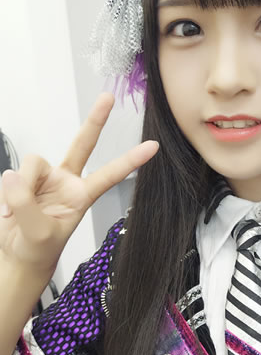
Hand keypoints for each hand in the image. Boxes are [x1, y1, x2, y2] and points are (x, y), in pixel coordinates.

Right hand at [0, 93, 158, 273]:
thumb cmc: (37, 249)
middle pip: (83, 144)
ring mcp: (45, 178)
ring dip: (20, 187)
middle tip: (108, 98)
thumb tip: (13, 176)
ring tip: (14, 212)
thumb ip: (26, 204)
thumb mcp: (38, 233)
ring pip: (32, 164)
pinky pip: (12, 175)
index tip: (153, 146)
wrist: (17, 256)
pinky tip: (7, 211)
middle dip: (95, 120)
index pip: (110, 174)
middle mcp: (67, 181)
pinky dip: (6, 193)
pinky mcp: (24, 179)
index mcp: (82, 196)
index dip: (131, 160)